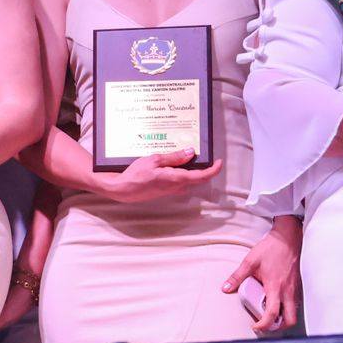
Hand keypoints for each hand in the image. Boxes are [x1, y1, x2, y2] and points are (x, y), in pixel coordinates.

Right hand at [98, 149, 221, 203]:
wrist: (123, 189)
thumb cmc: (136, 175)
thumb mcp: (154, 160)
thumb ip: (174, 157)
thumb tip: (190, 152)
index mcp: (177, 178)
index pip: (203, 176)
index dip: (214, 169)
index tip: (219, 161)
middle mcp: (178, 187)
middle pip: (198, 177)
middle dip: (202, 166)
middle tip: (200, 153)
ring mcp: (173, 190)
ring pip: (189, 179)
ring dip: (190, 169)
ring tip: (184, 155)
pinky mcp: (167, 190)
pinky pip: (180, 181)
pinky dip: (181, 172)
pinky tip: (172, 164)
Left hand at [223, 216, 300, 332]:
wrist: (288, 239)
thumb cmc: (270, 249)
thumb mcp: (250, 261)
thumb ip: (237, 276)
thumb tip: (225, 288)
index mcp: (275, 288)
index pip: (273, 314)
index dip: (264, 325)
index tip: (255, 327)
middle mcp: (288, 292)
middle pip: (290, 320)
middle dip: (278, 327)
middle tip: (265, 326)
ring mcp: (295, 290)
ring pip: (294, 312)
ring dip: (283, 319)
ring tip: (269, 316)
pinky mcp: (298, 286)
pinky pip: (295, 303)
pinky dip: (287, 309)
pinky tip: (276, 304)